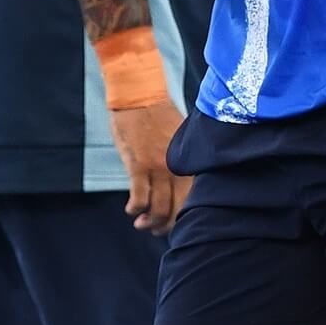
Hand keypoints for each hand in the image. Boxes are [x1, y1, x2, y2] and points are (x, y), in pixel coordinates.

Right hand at [109, 100, 189, 234]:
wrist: (141, 96)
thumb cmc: (160, 115)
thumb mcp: (180, 138)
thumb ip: (184, 160)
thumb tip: (184, 181)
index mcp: (190, 163)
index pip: (194, 199)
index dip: (184, 216)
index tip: (174, 220)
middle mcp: (177, 169)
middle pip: (177, 210)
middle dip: (166, 226)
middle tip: (155, 229)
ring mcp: (158, 169)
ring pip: (158, 210)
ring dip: (149, 223)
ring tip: (141, 223)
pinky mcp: (139, 166)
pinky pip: (139, 198)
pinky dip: (134, 209)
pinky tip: (131, 209)